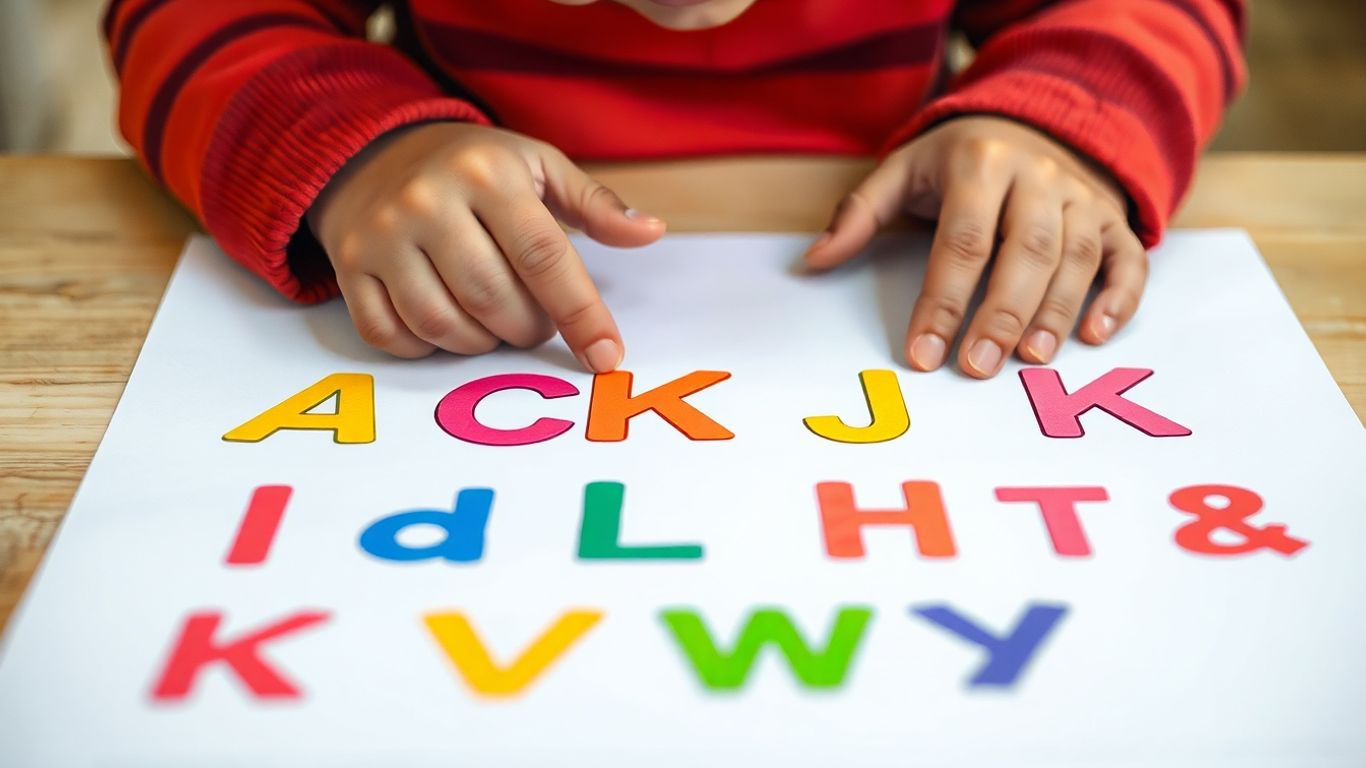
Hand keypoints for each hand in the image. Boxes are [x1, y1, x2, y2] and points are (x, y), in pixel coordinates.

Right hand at [308, 122, 665, 369]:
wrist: (371, 152)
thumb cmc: (472, 168)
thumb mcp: (536, 166)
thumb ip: (595, 204)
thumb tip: (649, 232)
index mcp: (487, 173)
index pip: (544, 257)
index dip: (581, 314)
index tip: (606, 356)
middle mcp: (428, 201)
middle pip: (494, 300)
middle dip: (528, 328)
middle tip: (536, 321)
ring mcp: (382, 236)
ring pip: (444, 325)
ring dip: (481, 342)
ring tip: (494, 321)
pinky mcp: (349, 267)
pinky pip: (392, 336)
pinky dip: (426, 346)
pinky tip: (446, 324)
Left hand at [804, 116, 1146, 377]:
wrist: (1037, 119)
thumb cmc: (960, 159)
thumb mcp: (904, 170)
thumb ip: (859, 214)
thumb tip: (814, 260)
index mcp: (979, 164)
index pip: (961, 242)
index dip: (943, 301)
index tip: (922, 353)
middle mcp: (1038, 177)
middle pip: (1026, 251)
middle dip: (1001, 314)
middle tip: (977, 367)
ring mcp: (1081, 198)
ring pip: (1076, 258)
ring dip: (1056, 313)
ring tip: (1030, 359)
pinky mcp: (1113, 218)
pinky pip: (1127, 259)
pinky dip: (1118, 298)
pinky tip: (1094, 334)